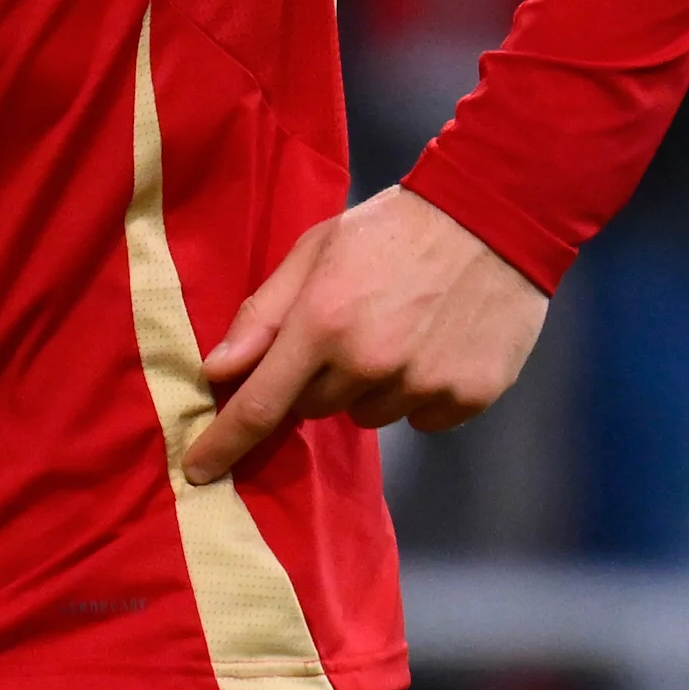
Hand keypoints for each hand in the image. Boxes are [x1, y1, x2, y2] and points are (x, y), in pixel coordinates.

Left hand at [185, 186, 545, 480]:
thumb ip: (263, 314)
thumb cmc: (390, 227)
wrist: (491, 217)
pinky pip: (420, 419)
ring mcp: (421, 384)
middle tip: (343, 328)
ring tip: (396, 329)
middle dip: (314, 378)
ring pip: (367, 416)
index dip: (224, 443)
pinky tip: (432, 346)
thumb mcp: (315, 250)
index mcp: (322, 322)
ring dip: (368, 387)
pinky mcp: (466, 398)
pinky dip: (418, 393)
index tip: (197, 472)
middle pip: (313, 408)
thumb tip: (216, 371)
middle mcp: (368, 362)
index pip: (260, 404)